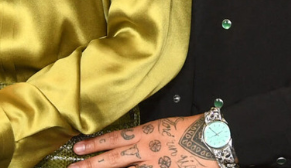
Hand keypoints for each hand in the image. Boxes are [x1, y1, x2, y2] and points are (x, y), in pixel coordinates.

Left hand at [72, 115, 219, 167]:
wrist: (212, 139)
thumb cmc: (191, 129)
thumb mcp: (164, 127)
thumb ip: (146, 137)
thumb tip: (131, 143)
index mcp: (146, 134)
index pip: (114, 139)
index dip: (95, 144)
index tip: (78, 147)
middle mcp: (146, 151)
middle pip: (113, 160)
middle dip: (91, 165)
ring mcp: (155, 166)